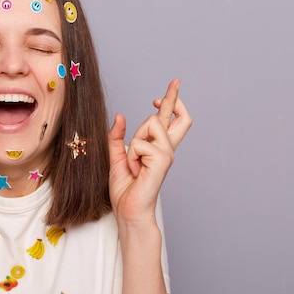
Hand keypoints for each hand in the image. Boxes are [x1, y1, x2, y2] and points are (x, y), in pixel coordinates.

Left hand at [107, 79, 191, 224]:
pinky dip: (131, 155)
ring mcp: (167, 153)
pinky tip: (135, 170)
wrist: (128, 210)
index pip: (169, 120)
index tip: (170, 87)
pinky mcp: (163, 160)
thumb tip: (119, 116)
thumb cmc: (126, 189)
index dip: (171, 101)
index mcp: (157, 147)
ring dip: (134, 142)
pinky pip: (140, 142)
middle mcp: (166, 148)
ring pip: (150, 124)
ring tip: (134, 163)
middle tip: (175, 83)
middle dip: (173, 98)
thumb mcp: (115, 157)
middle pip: (177, 116)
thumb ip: (117, 137)